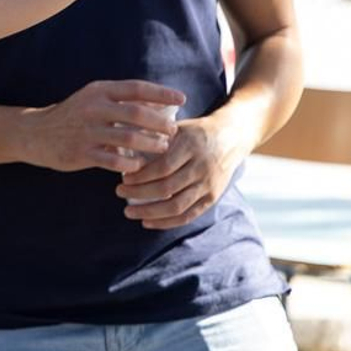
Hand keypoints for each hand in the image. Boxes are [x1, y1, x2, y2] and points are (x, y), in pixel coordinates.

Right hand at [21, 80, 184, 172]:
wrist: (36, 133)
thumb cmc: (73, 116)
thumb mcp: (94, 100)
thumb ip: (123, 101)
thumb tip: (161, 105)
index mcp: (99, 91)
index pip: (136, 88)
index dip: (161, 93)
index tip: (182, 99)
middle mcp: (93, 108)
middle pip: (136, 113)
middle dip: (160, 123)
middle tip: (173, 131)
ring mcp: (86, 131)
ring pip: (127, 136)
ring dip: (150, 143)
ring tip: (162, 148)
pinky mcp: (80, 152)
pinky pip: (113, 160)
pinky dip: (130, 163)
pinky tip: (139, 166)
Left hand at [117, 114, 247, 229]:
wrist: (231, 138)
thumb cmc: (195, 132)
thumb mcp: (177, 128)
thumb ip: (154, 137)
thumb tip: (121, 147)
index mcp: (191, 147)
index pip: (163, 167)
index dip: (141, 176)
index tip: (124, 178)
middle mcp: (202, 167)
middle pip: (167, 188)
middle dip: (139, 193)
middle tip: (119, 192)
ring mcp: (208, 185)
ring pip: (177, 206)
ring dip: (150, 212)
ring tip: (129, 212)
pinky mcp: (212, 198)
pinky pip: (189, 215)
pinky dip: (167, 222)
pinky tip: (148, 222)